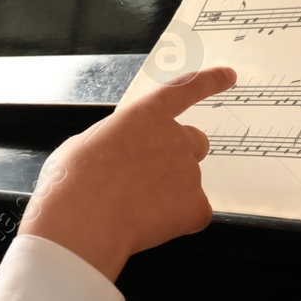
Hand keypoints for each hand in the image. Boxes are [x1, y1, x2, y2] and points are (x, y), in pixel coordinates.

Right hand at [19, 65, 236, 280]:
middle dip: (179, 158)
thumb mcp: (84, 144)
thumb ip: (114, 141)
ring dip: (169, 194)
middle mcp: (174, 138)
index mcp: (145, 116)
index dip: (209, 81)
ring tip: (133, 208)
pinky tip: (148, 225)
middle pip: (195, 143)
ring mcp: (188, 172)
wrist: (80, 222)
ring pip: (189, 183)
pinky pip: (195, 214)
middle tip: (151, 179)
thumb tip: (118, 155)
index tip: (229, 75)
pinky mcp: (195, 206)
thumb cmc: (72, 184)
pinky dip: (178, 222)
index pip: (185, 90)